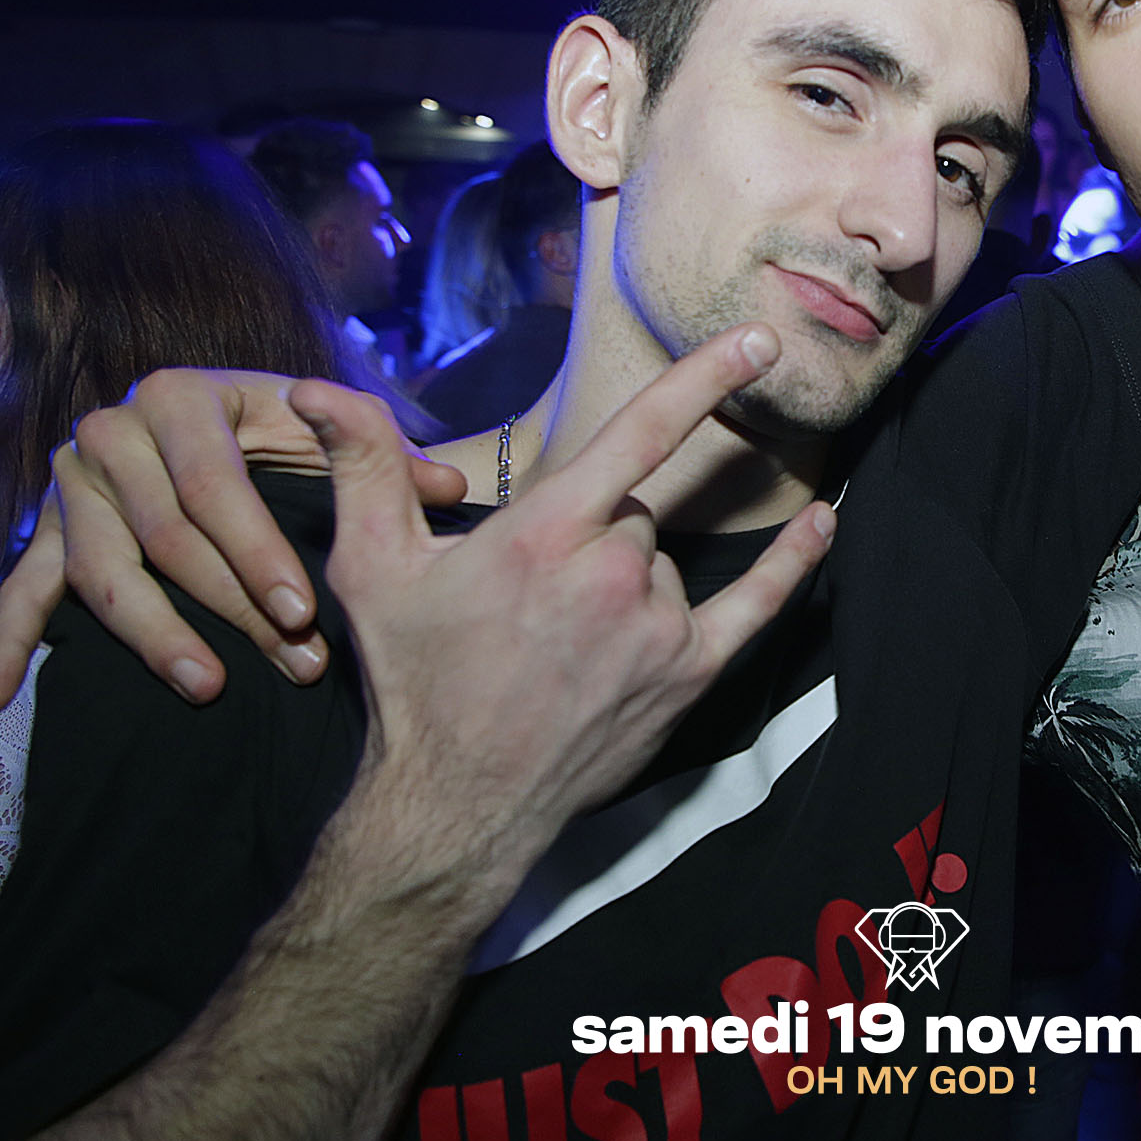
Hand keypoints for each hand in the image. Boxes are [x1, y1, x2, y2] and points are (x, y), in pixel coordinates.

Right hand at [0, 368, 467, 715]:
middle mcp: (109, 431)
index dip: (258, 553)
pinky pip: (19, 591)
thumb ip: (385, 458)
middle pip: (165, 538)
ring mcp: (68, 486)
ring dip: (156, 640)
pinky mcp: (43, 532)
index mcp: (180, 395)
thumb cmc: (283, 438)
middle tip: (291, 664)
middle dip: (232, 608)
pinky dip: (4, 647)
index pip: (215, 486)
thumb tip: (447, 486)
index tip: (304, 612)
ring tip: (207, 689)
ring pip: (105, 576)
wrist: (214, 429)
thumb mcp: (327, 437)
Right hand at [297, 325, 833, 889]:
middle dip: (592, 531)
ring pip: (664, 561)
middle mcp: (614, 572)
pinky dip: (792, 563)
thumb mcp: (372, 569)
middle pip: (633, 508)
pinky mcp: (688, 673)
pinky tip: (823, 522)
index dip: (703, 377)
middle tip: (531, 596)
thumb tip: (316, 391)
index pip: (639, 433)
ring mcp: (658, 626)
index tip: (756, 339)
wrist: (456, 802)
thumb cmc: (415, 682)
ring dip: (628, 579)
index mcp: (545, 533)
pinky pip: (756, 604)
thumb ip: (364, 467)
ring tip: (564, 638)